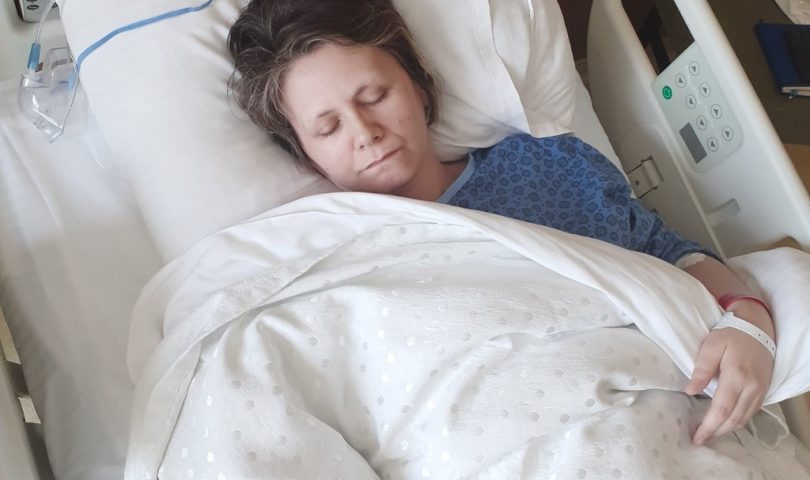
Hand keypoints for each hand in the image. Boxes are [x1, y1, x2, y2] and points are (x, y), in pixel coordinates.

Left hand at [684, 325, 773, 444]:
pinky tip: (726, 421)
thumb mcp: (711, 346)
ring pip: (744, 418)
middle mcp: (751, 387)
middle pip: (733, 419)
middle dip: (716, 431)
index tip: (696, 437)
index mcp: (736, 376)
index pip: (721, 409)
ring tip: (710, 432)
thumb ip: (701, 369)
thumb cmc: (730, 334)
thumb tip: (690, 391)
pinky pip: (751, 412)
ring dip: (727, 428)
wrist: (757, 327)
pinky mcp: (764, 390)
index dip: (708, 426)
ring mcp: (760, 390)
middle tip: (700, 438)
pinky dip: (738, 420)